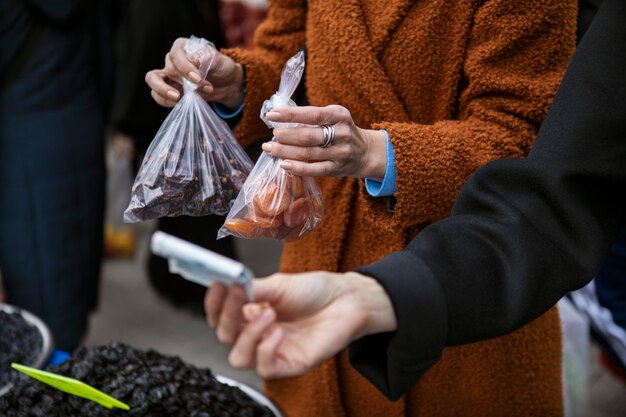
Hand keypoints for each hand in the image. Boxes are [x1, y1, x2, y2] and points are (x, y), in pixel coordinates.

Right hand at [145, 37, 244, 107]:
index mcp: (182, 46)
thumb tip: (193, 58)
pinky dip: (166, 101)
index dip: (184, 68)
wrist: (226, 83)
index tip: (197, 79)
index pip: (175, 55)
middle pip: (168, 70)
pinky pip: (158, 95)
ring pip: (153, 80)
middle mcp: (172, 60)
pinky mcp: (170, 90)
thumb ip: (207, 58)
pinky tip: (180, 103)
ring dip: (164, 91)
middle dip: (183, 83)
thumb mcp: (219, 60)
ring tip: (179, 98)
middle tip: (198, 89)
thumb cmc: (221, 67)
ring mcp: (168, 75)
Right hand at [204, 272, 396, 378]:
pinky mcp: (289, 364)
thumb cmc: (315, 291)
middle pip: (224, 336)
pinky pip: (264, 368)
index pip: (219, 316)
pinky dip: (265, 350)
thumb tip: (228, 284)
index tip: (217, 285)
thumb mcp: (278, 285)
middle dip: (227, 315)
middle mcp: (257, 333)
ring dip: (248, 335)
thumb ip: (253, 289)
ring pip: (239, 358)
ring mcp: (272, 350)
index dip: (213, 303)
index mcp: (250, 312)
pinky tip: (278, 333)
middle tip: (239, 294)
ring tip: (268, 314)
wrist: (346, 300)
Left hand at [261, 105, 387, 179]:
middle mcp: (342, 133)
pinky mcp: (336, 169)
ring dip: (285, 151)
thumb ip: (312, 117)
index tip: (271, 115)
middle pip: (308, 136)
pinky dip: (297, 168)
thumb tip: (281, 119)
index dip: (290, 115)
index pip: (312, 114)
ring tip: (270, 148)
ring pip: (307, 153)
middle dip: (286, 135)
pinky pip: (314, 170)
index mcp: (339, 115)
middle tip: (273, 134)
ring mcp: (340, 153)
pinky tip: (283, 164)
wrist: (365, 152)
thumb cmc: (340, 131)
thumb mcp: (333, 117)